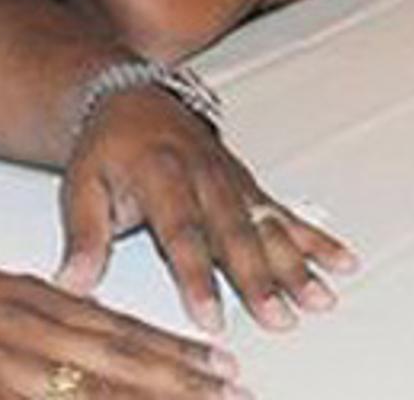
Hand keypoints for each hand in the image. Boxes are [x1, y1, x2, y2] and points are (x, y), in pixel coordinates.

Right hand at [0, 257, 248, 399]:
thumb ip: (5, 319)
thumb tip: (54, 337)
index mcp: (9, 294)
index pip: (106, 324)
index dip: (165, 348)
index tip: (214, 365)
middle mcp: (8, 319)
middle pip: (111, 355)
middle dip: (178, 378)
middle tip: (233, 391)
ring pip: (87, 386)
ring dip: (145, 399)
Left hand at [56, 89, 357, 335]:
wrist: (132, 96)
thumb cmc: (107, 145)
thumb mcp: (81, 185)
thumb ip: (84, 236)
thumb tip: (73, 283)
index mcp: (160, 174)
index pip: (181, 233)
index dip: (196, 276)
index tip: (209, 315)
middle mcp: (203, 175)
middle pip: (235, 233)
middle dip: (259, 278)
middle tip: (278, 316)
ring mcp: (231, 179)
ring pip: (267, 224)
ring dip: (296, 263)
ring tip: (318, 298)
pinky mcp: (248, 184)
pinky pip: (285, 212)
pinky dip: (315, 238)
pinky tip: (340, 261)